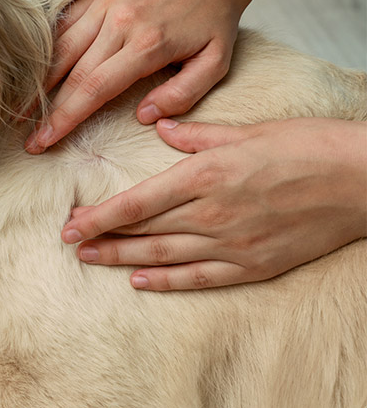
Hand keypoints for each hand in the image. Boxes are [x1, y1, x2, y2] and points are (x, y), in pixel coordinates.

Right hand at [25, 0, 246, 153]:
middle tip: (28, 139)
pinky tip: (35, 72)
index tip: (45, 141)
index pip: (94, 89)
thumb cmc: (216, 18)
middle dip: (46, 111)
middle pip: (71, 74)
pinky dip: (47, 49)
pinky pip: (64, 24)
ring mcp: (105, 4)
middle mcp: (119, 22)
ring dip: (38, 82)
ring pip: (60, 48)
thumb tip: (144, 117)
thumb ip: (182, 95)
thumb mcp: (216, 63)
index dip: (65, 118)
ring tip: (21, 110)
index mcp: (147, 44)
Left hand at [61, 118, 366, 290]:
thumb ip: (195, 135)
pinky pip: (199, 278)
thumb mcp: (245, 130)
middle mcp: (211, 213)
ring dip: (122, 259)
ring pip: (163, 256)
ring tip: (92, 260)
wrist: (360, 180)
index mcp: (206, 175)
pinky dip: (166, 281)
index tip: (70, 224)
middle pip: (143, 230)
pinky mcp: (252, 265)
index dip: (100, 216)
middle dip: (102, 237)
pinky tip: (140, 280)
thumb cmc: (305, 146)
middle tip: (70, 242)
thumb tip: (160, 127)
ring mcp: (231, 244)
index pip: (137, 201)